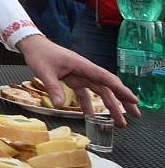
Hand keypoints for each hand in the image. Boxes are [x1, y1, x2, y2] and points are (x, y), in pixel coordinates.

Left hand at [16, 34, 139, 125]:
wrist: (33, 45)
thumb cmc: (40, 54)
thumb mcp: (44, 71)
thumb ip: (53, 87)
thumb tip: (60, 105)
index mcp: (82, 65)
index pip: (106, 78)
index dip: (121, 90)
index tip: (134, 100)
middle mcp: (85, 70)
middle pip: (108, 87)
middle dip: (122, 101)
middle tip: (135, 115)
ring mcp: (80, 75)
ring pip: (99, 91)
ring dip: (109, 105)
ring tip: (119, 122)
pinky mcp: (73, 78)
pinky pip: (85, 93)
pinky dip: (89, 104)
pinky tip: (91, 116)